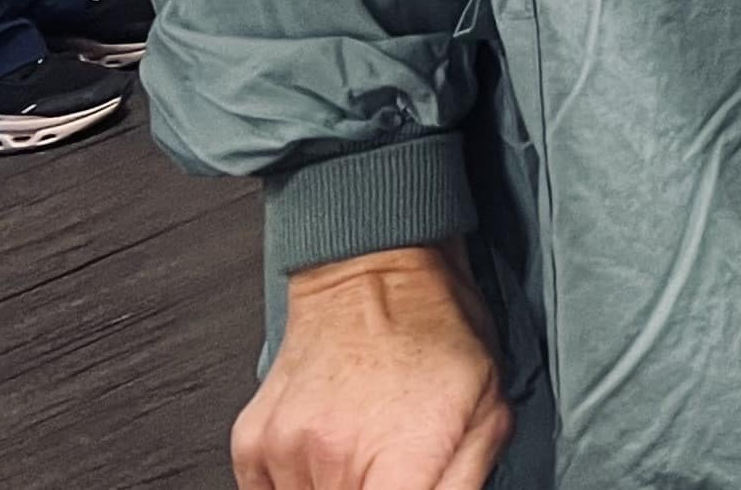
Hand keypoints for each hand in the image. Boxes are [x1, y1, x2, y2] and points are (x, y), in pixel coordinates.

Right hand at [235, 243, 509, 489]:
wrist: (375, 272)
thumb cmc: (436, 331)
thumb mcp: (488, 412)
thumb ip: (460, 485)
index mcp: (402, 463)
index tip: (403, 485)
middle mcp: (336, 460)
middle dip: (372, 489)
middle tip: (386, 465)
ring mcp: (287, 453)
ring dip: (335, 486)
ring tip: (362, 449)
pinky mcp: (252, 444)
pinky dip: (299, 480)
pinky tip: (329, 447)